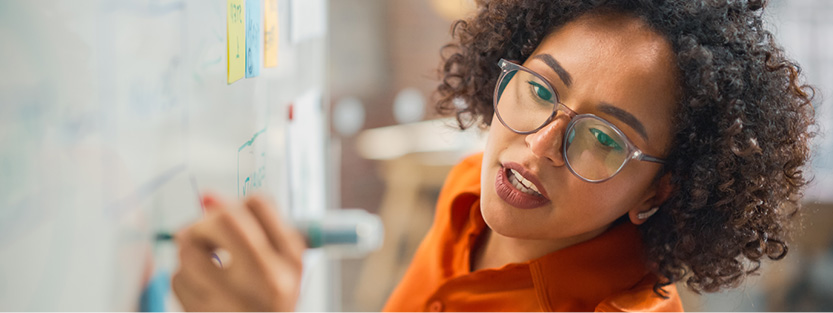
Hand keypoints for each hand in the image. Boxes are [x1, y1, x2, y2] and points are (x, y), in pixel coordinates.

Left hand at [172, 193, 305, 311]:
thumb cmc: (272, 300)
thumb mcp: (282, 262)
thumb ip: (253, 225)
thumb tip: (206, 196)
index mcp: (291, 262)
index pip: (258, 204)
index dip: (242, 206)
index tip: (239, 220)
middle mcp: (266, 280)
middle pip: (223, 219)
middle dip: (209, 220)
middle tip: (210, 235)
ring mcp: (231, 300)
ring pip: (189, 246)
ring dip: (191, 248)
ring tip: (206, 262)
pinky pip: (177, 277)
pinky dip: (185, 276)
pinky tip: (202, 286)